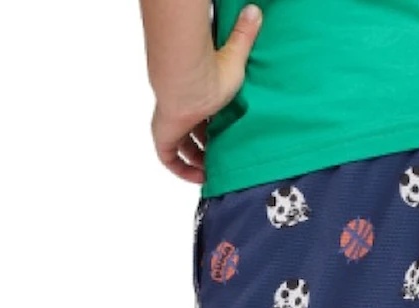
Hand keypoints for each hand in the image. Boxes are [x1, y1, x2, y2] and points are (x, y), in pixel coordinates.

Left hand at [152, 5, 262, 183]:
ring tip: (213, 172)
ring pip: (181, 147)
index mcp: (195, 94)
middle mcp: (180, 108)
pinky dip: (182, 171)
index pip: (201, 112)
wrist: (186, 80)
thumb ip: (244, 38)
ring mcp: (170, 123)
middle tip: (221, 158)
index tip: (221, 138)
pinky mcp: (164, 136)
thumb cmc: (208, 73)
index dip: (211, 127)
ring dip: (195, 162)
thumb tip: (254, 12)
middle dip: (205, 147)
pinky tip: (198, 178)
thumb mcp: (234, 60)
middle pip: (191, 133)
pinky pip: (169, 160)